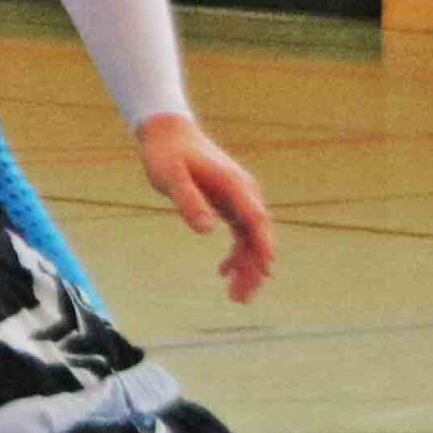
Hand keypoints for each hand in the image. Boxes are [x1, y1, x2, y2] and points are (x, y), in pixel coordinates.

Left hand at [135, 112, 273, 302]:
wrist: (168, 133)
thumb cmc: (167, 154)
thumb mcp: (170, 177)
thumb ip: (189, 201)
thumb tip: (206, 230)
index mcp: (234, 186)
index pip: (255, 220)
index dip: (262, 245)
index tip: (266, 269)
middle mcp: (244, 193)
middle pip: (257, 235)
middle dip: (253, 268)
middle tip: (241, 298)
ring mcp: (239, 198)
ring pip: (250, 239)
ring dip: (246, 267)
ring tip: (237, 297)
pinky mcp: (230, 203)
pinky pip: (240, 234)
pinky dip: (236, 254)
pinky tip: (223, 273)